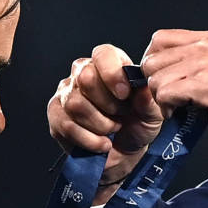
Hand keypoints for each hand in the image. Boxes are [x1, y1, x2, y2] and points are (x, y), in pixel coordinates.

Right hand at [48, 44, 165, 200]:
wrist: (125, 154)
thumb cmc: (138, 125)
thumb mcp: (152, 114)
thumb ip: (149, 100)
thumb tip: (142, 89)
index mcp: (109, 63)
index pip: (103, 54)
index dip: (112, 73)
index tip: (124, 94)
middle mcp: (83, 72)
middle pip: (85, 78)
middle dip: (108, 104)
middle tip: (121, 116)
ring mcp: (66, 93)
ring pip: (75, 104)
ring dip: (100, 124)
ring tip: (112, 129)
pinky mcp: (56, 115)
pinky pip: (66, 125)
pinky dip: (89, 139)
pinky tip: (102, 143)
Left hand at [140, 29, 207, 140]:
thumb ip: (202, 60)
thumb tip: (173, 70)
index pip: (160, 39)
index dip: (154, 62)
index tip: (162, 80)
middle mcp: (205, 46)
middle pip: (152, 60)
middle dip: (155, 83)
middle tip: (169, 100)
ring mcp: (205, 64)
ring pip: (155, 79)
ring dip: (162, 99)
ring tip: (178, 108)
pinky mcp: (206, 86)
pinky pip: (166, 94)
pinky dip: (169, 108)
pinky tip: (183, 113)